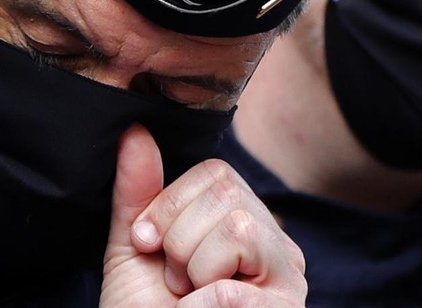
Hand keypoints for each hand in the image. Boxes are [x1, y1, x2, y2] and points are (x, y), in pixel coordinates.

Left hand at [100, 124, 306, 306]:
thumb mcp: (132, 250)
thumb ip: (137, 193)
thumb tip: (134, 131)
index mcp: (244, 219)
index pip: (215, 173)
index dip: (169, 207)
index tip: (152, 246)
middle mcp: (278, 242)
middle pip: (227, 196)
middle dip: (180, 242)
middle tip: (177, 283)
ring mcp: (289, 279)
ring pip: (239, 229)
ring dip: (193, 274)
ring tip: (191, 301)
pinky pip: (230, 291)